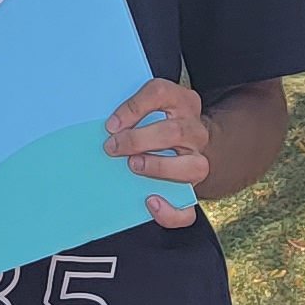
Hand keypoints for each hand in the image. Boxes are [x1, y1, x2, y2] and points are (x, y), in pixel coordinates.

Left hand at [106, 75, 210, 225]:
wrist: (183, 143)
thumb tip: (106, 129)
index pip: (160, 94)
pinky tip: (150, 203)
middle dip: (139, 140)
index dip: (133, 108)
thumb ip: (129, 111)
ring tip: (134, 166)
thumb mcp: (144, 106)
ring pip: (194, 167)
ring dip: (160, 167)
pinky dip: (171, 210)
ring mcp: (197, 161)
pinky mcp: (192, 190)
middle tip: (113, 147)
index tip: (111, 125)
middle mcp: (194, 131)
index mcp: (181, 102)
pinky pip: (189, 208)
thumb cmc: (153, 122)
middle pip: (175, 132)